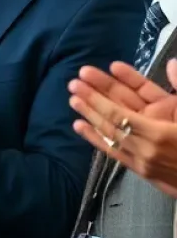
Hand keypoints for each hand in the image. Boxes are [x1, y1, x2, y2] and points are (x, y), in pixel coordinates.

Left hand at [69, 59, 176, 198]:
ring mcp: (144, 162)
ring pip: (110, 137)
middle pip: (111, 122)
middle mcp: (147, 149)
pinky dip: (96, 140)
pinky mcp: (145, 173)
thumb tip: (172, 64)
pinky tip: (80, 127)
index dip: (99, 97)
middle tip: (71, 84)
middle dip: (91, 102)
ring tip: (72, 101)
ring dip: (90, 118)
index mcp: (160, 134)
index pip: (120, 113)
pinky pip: (115, 154)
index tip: (83, 80)